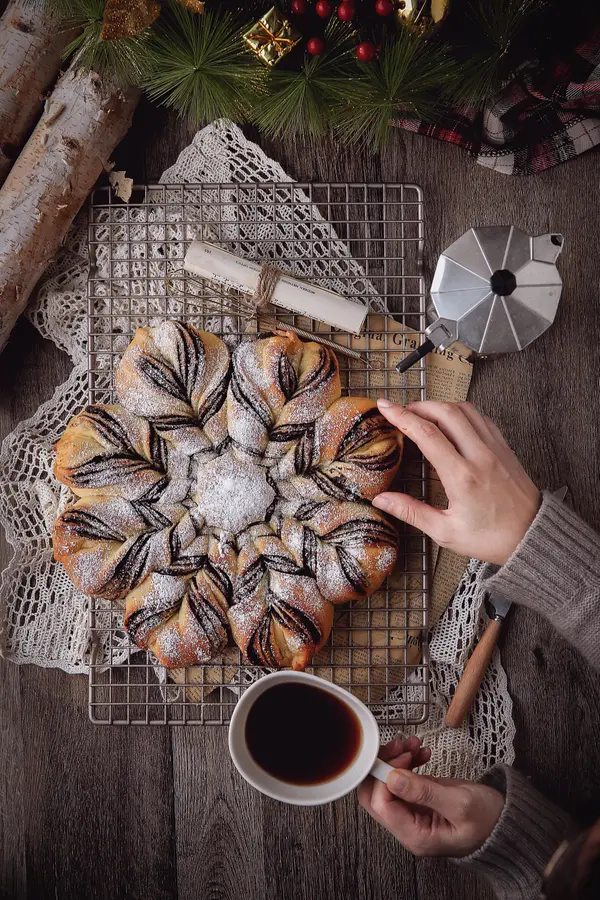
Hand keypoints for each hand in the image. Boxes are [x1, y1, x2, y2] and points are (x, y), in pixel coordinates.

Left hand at [359, 751, 503, 857]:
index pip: (381, 804)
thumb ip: (424, 791)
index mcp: (415, 836)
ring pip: (386, 783)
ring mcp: (412, 813)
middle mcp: (408, 827)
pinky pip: (401, 779)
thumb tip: (392, 777)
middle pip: (375, 795)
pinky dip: (407, 762)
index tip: (403, 757)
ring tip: (415, 744)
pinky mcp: (418, 800)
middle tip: (401, 746)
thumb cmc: (489, 820)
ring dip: (396, 759)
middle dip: (385, 765)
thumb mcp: (460, 804)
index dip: (385, 776)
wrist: (506, 821)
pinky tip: (421, 752)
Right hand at [373, 400, 540, 565]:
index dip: (402, 416)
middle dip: (419, 405)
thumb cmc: (490, 538)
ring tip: (424, 413)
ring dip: (441, 405)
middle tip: (401, 411)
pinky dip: (462, 412)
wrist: (533, 536)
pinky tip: (452, 422)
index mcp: (462, 476)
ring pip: (465, 410)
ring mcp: (495, 448)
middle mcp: (479, 455)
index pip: (426, 434)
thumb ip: (411, 512)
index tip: (384, 407)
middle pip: (446, 412)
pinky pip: (481, 418)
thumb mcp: (445, 532)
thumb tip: (381, 500)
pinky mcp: (505, 448)